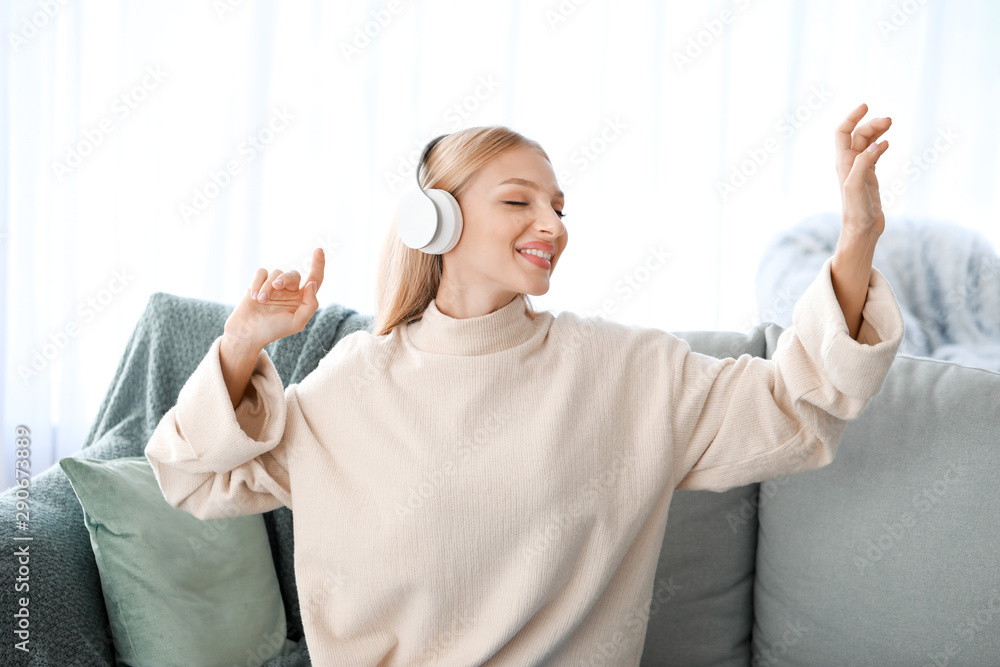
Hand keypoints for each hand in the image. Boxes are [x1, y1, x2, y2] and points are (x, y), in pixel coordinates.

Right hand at [223, 247, 325, 351]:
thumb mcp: (297, 322)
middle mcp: (289, 290)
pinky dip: (258, 283)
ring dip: (268, 286)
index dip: (318, 264)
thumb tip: (312, 284)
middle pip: (293, 274)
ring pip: (276, 273)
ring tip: (261, 301)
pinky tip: (254, 296)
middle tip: (276, 286)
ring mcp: (273, 286)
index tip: (319, 250)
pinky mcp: (258, 283)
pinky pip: (262, 272)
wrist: (248, 333)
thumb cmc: (274, 330)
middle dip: (285, 278)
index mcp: (301, 299)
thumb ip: (310, 304)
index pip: (315, 279)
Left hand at [835, 103, 890, 238]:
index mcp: (843, 162)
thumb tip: (876, 144)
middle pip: (858, 135)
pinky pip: (873, 155)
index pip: (843, 132)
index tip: (866, 106)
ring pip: (867, 143)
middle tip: (890, 121)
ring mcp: (860, 169)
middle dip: (872, 124)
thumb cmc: (856, 210)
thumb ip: (864, 163)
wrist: (862, 228)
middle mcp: (849, 163)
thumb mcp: (857, 185)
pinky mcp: (869, 176)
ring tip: (891, 124)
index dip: (852, 117)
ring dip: (877, 131)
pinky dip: (880, 145)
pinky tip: (887, 143)